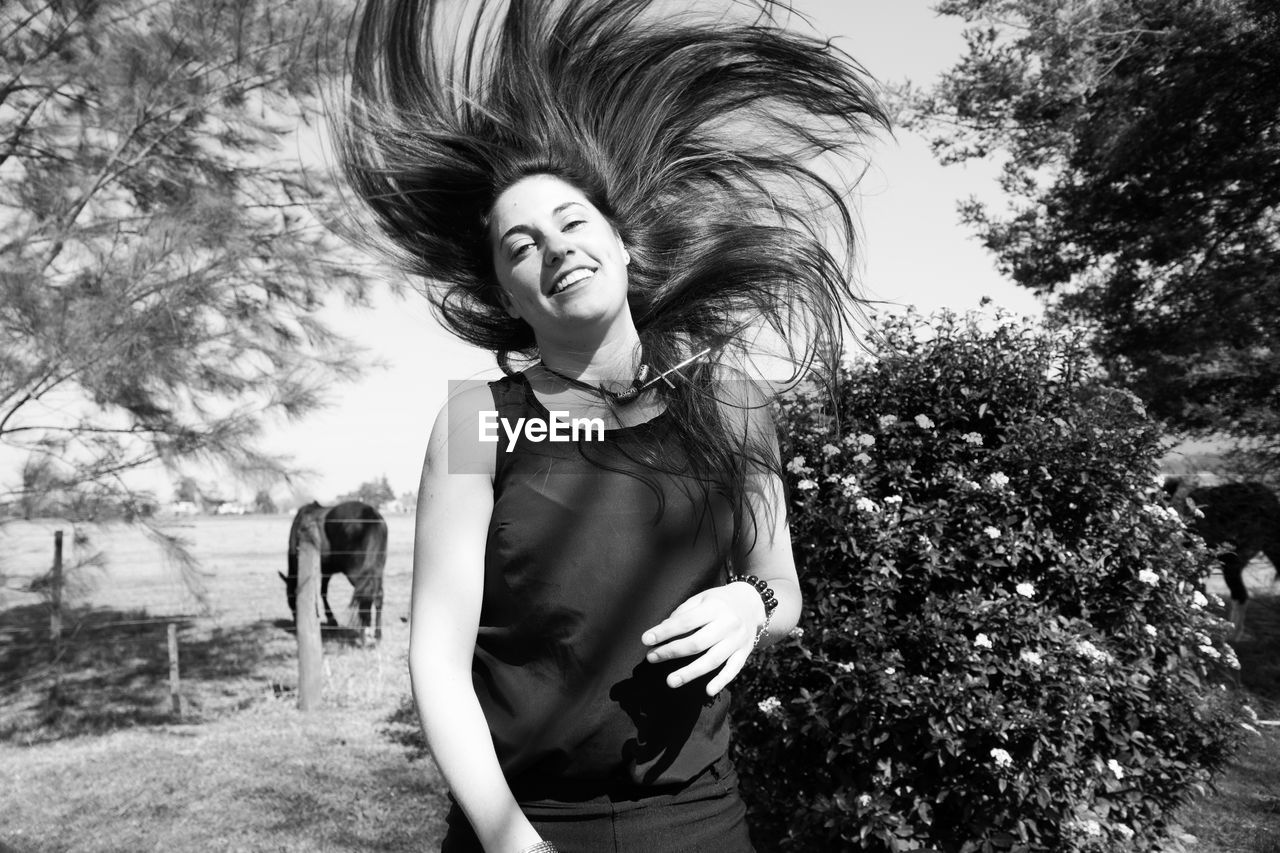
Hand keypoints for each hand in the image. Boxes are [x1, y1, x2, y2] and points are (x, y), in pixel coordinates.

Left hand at [641, 582, 765, 695]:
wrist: (753, 604)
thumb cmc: (719, 602)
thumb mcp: (701, 599)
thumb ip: (683, 613)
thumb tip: (662, 631)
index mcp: (714, 607)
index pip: (686, 621)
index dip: (665, 632)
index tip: (646, 640)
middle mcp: (728, 624)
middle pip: (697, 643)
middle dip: (672, 652)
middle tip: (651, 658)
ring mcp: (737, 640)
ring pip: (713, 660)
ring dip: (690, 672)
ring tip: (670, 681)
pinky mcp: (744, 653)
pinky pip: (733, 670)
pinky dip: (721, 681)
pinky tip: (707, 691)